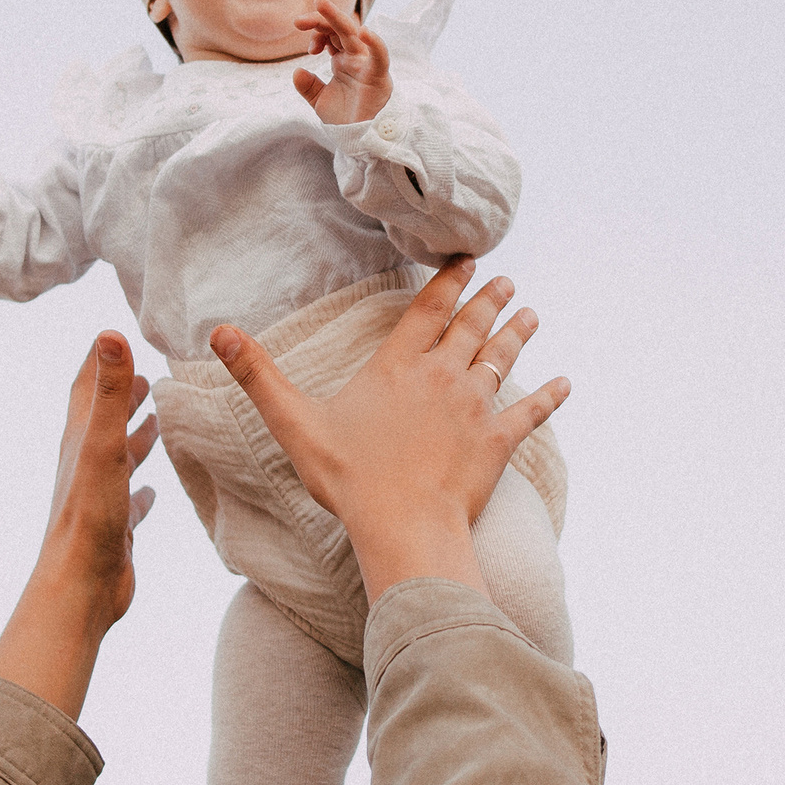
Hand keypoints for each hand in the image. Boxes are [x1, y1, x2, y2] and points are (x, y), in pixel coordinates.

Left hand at [0, 332, 159, 716]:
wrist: (80, 588)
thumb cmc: (89, 517)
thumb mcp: (103, 445)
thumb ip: (109, 392)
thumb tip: (109, 333)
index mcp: (79, 441)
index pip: (86, 387)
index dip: (100, 359)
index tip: (117, 333)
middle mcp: (85, 466)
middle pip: (103, 419)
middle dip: (122, 393)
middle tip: (148, 373)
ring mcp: (99, 498)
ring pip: (118, 457)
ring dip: (136, 436)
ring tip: (158, 420)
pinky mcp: (113, 528)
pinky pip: (130, 502)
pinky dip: (142, 490)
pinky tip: (154, 494)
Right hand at [209, 259, 567, 602]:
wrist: (404, 526)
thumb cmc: (349, 478)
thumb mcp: (294, 423)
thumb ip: (259, 376)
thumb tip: (217, 333)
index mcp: (398, 365)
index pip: (427, 309)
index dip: (449, 281)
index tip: (469, 259)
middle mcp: (442, 375)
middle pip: (472, 326)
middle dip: (489, 298)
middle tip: (506, 279)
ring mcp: (475, 406)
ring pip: (502, 358)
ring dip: (518, 332)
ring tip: (531, 312)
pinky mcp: (498, 441)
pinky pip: (530, 412)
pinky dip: (549, 397)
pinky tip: (566, 384)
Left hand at [292, 0, 391, 124]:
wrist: (361, 139)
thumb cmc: (347, 118)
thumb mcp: (320, 101)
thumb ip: (308, 86)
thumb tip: (296, 71)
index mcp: (342, 60)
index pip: (329, 34)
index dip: (316, 32)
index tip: (308, 49)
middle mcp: (355, 57)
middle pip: (338, 28)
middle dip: (320, 19)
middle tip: (298, 20)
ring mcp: (366, 64)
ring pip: (354, 34)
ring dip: (337, 17)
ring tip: (320, 3)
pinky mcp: (378, 76)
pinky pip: (379, 56)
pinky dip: (375, 43)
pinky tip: (364, 31)